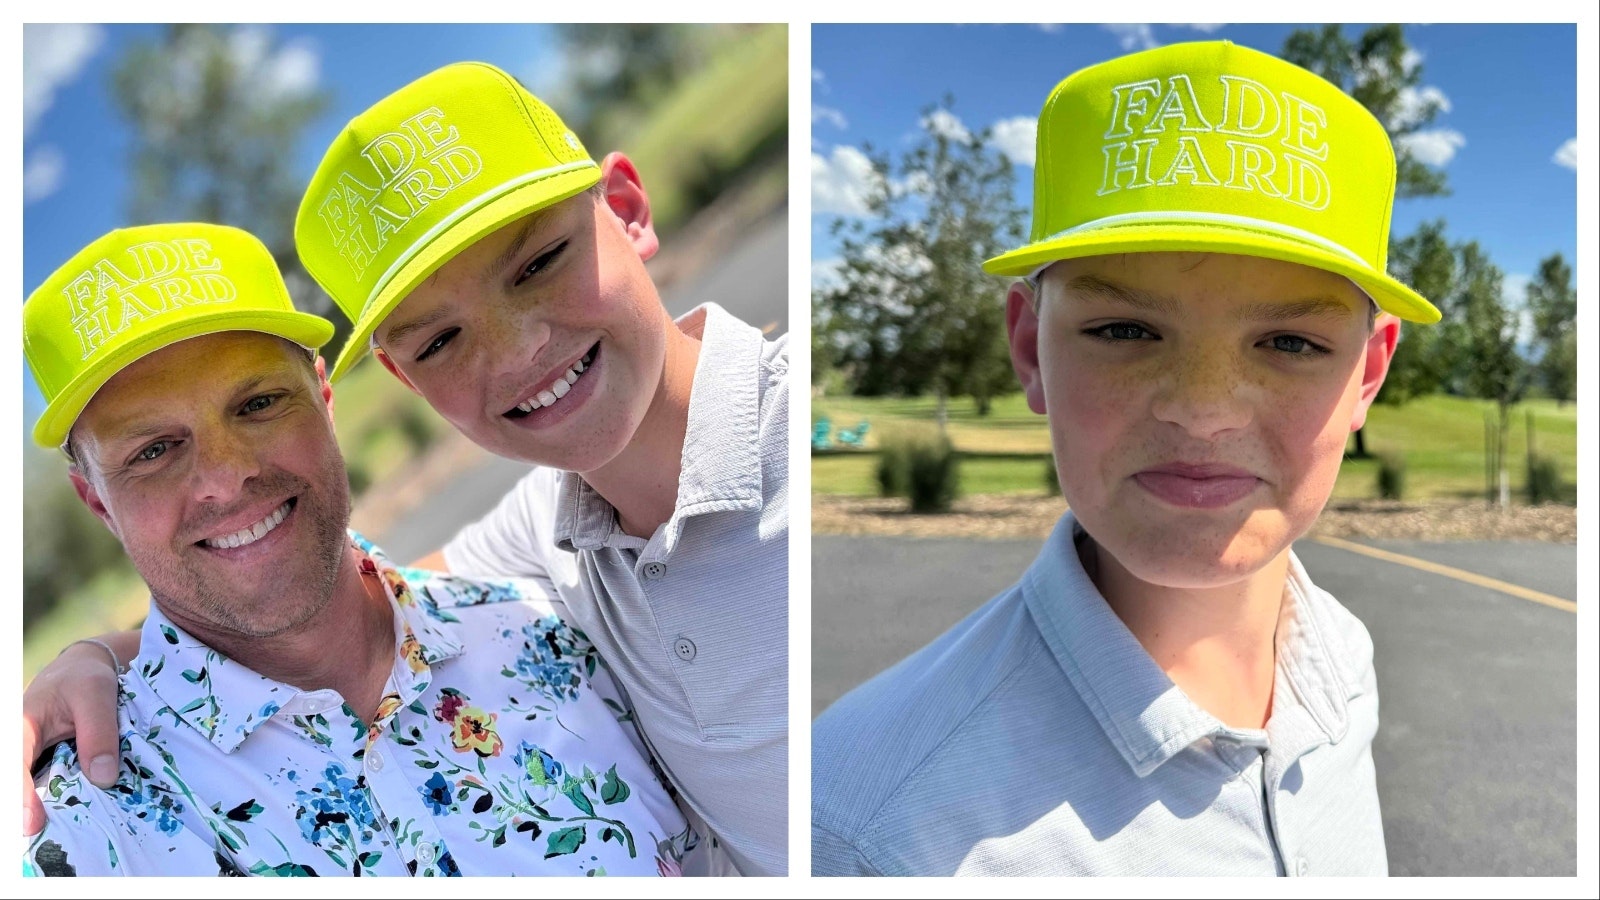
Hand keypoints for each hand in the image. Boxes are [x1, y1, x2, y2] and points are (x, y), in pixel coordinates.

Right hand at [23, 639, 126, 835]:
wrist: (85, 669)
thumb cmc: (85, 679)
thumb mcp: (97, 695)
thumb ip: (99, 734)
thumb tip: (103, 778)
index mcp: (20, 726)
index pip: (12, 765)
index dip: (19, 797)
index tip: (31, 823)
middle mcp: (19, 746)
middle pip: (16, 783)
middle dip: (23, 811)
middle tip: (40, 838)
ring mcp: (29, 758)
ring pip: (30, 789)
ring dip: (42, 809)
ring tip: (55, 836)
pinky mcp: (44, 765)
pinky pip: (46, 787)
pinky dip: (56, 803)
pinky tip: (71, 820)